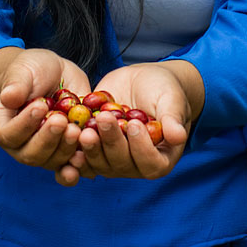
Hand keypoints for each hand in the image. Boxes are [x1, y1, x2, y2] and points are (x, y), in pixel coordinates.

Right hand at [0, 47, 91, 186]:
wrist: (53, 74)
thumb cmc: (31, 70)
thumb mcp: (22, 70)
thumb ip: (16, 84)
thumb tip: (8, 97)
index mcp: (3, 126)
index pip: (9, 134)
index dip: (24, 124)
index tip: (41, 106)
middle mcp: (21, 144)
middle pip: (32, 153)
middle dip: (48, 138)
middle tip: (62, 120)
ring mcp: (44, 150)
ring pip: (53, 160)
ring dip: (65, 148)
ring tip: (77, 129)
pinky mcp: (64, 149)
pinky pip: (71, 163)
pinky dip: (80, 161)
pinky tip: (87, 150)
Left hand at [69, 61, 202, 180]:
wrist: (143, 81)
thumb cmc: (164, 90)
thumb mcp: (171, 99)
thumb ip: (173, 118)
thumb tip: (178, 136)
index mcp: (161, 157)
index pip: (151, 164)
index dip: (141, 149)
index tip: (135, 124)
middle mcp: (136, 164)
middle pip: (121, 163)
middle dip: (111, 141)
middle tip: (103, 119)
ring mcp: (114, 159)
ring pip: (100, 163)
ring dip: (91, 147)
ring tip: (84, 128)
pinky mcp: (96, 149)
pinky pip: (83, 157)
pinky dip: (74, 151)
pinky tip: (67, 138)